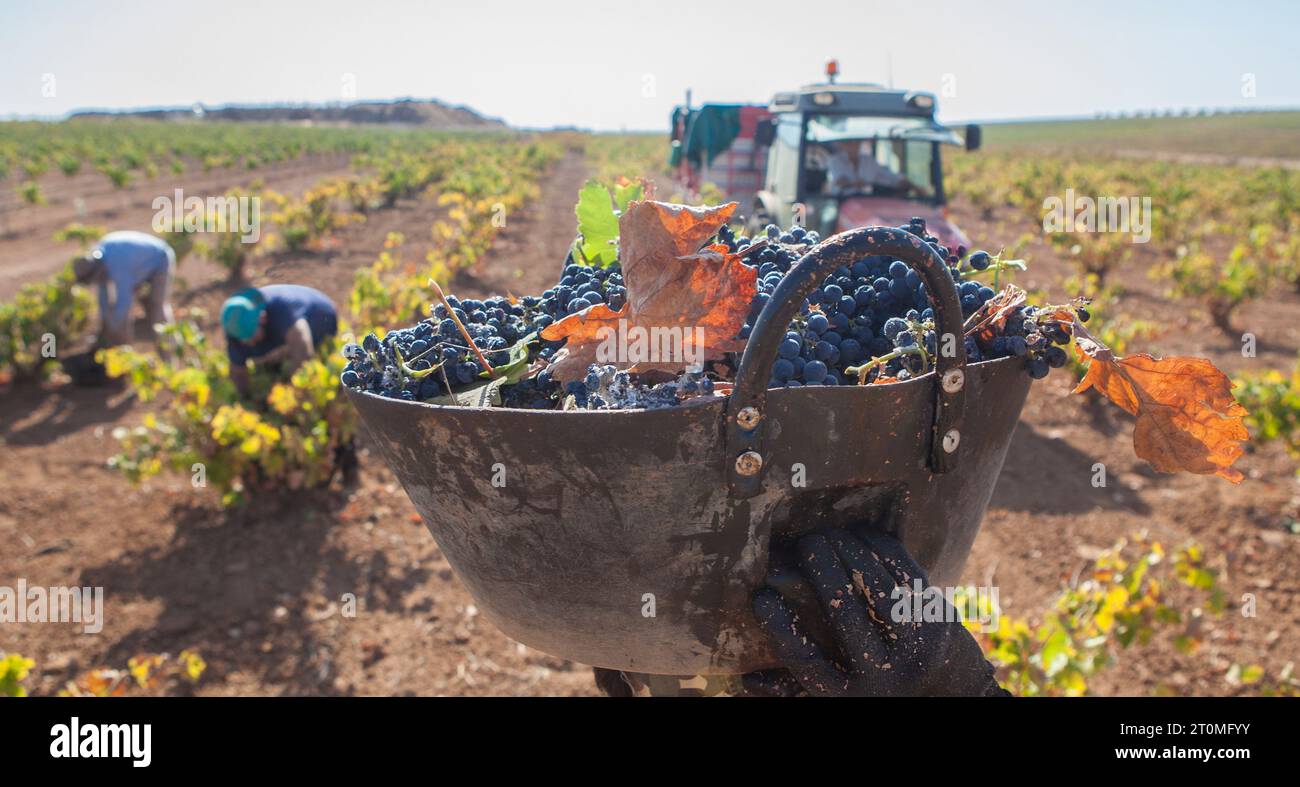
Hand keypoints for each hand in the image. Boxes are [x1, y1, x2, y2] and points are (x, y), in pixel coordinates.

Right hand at [748, 528, 1007, 696]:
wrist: (956, 697)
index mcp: (850, 696)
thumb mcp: (840, 697)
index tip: (760, 596)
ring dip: (848, 549)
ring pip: (874, 584)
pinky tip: (859, 535)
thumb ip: (794, 690)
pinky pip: (904, 571)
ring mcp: (916, 643)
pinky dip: (879, 548)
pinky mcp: (939, 617)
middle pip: (843, 610)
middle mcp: (884, 673)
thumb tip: (743, 682)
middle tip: (805, 542)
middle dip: (820, 567)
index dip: (779, 626)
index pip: (806, 661)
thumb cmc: (879, 691)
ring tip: (827, 534)